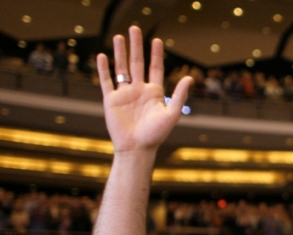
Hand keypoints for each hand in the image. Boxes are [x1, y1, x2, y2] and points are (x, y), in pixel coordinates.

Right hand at [96, 26, 192, 153]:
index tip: (156, 40)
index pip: (154, 68)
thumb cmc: (156, 135)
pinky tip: (102, 56)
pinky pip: (107, 82)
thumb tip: (189, 77)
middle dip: (136, 46)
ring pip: (121, 68)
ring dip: (119, 53)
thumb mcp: (172, 114)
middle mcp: (139, 90)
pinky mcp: (111, 100)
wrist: (137, 149)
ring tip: (118, 36)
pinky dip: (104, 69)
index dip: (155, 54)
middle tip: (134, 29)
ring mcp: (124, 94)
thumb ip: (179, 95)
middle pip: (137, 63)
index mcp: (154, 93)